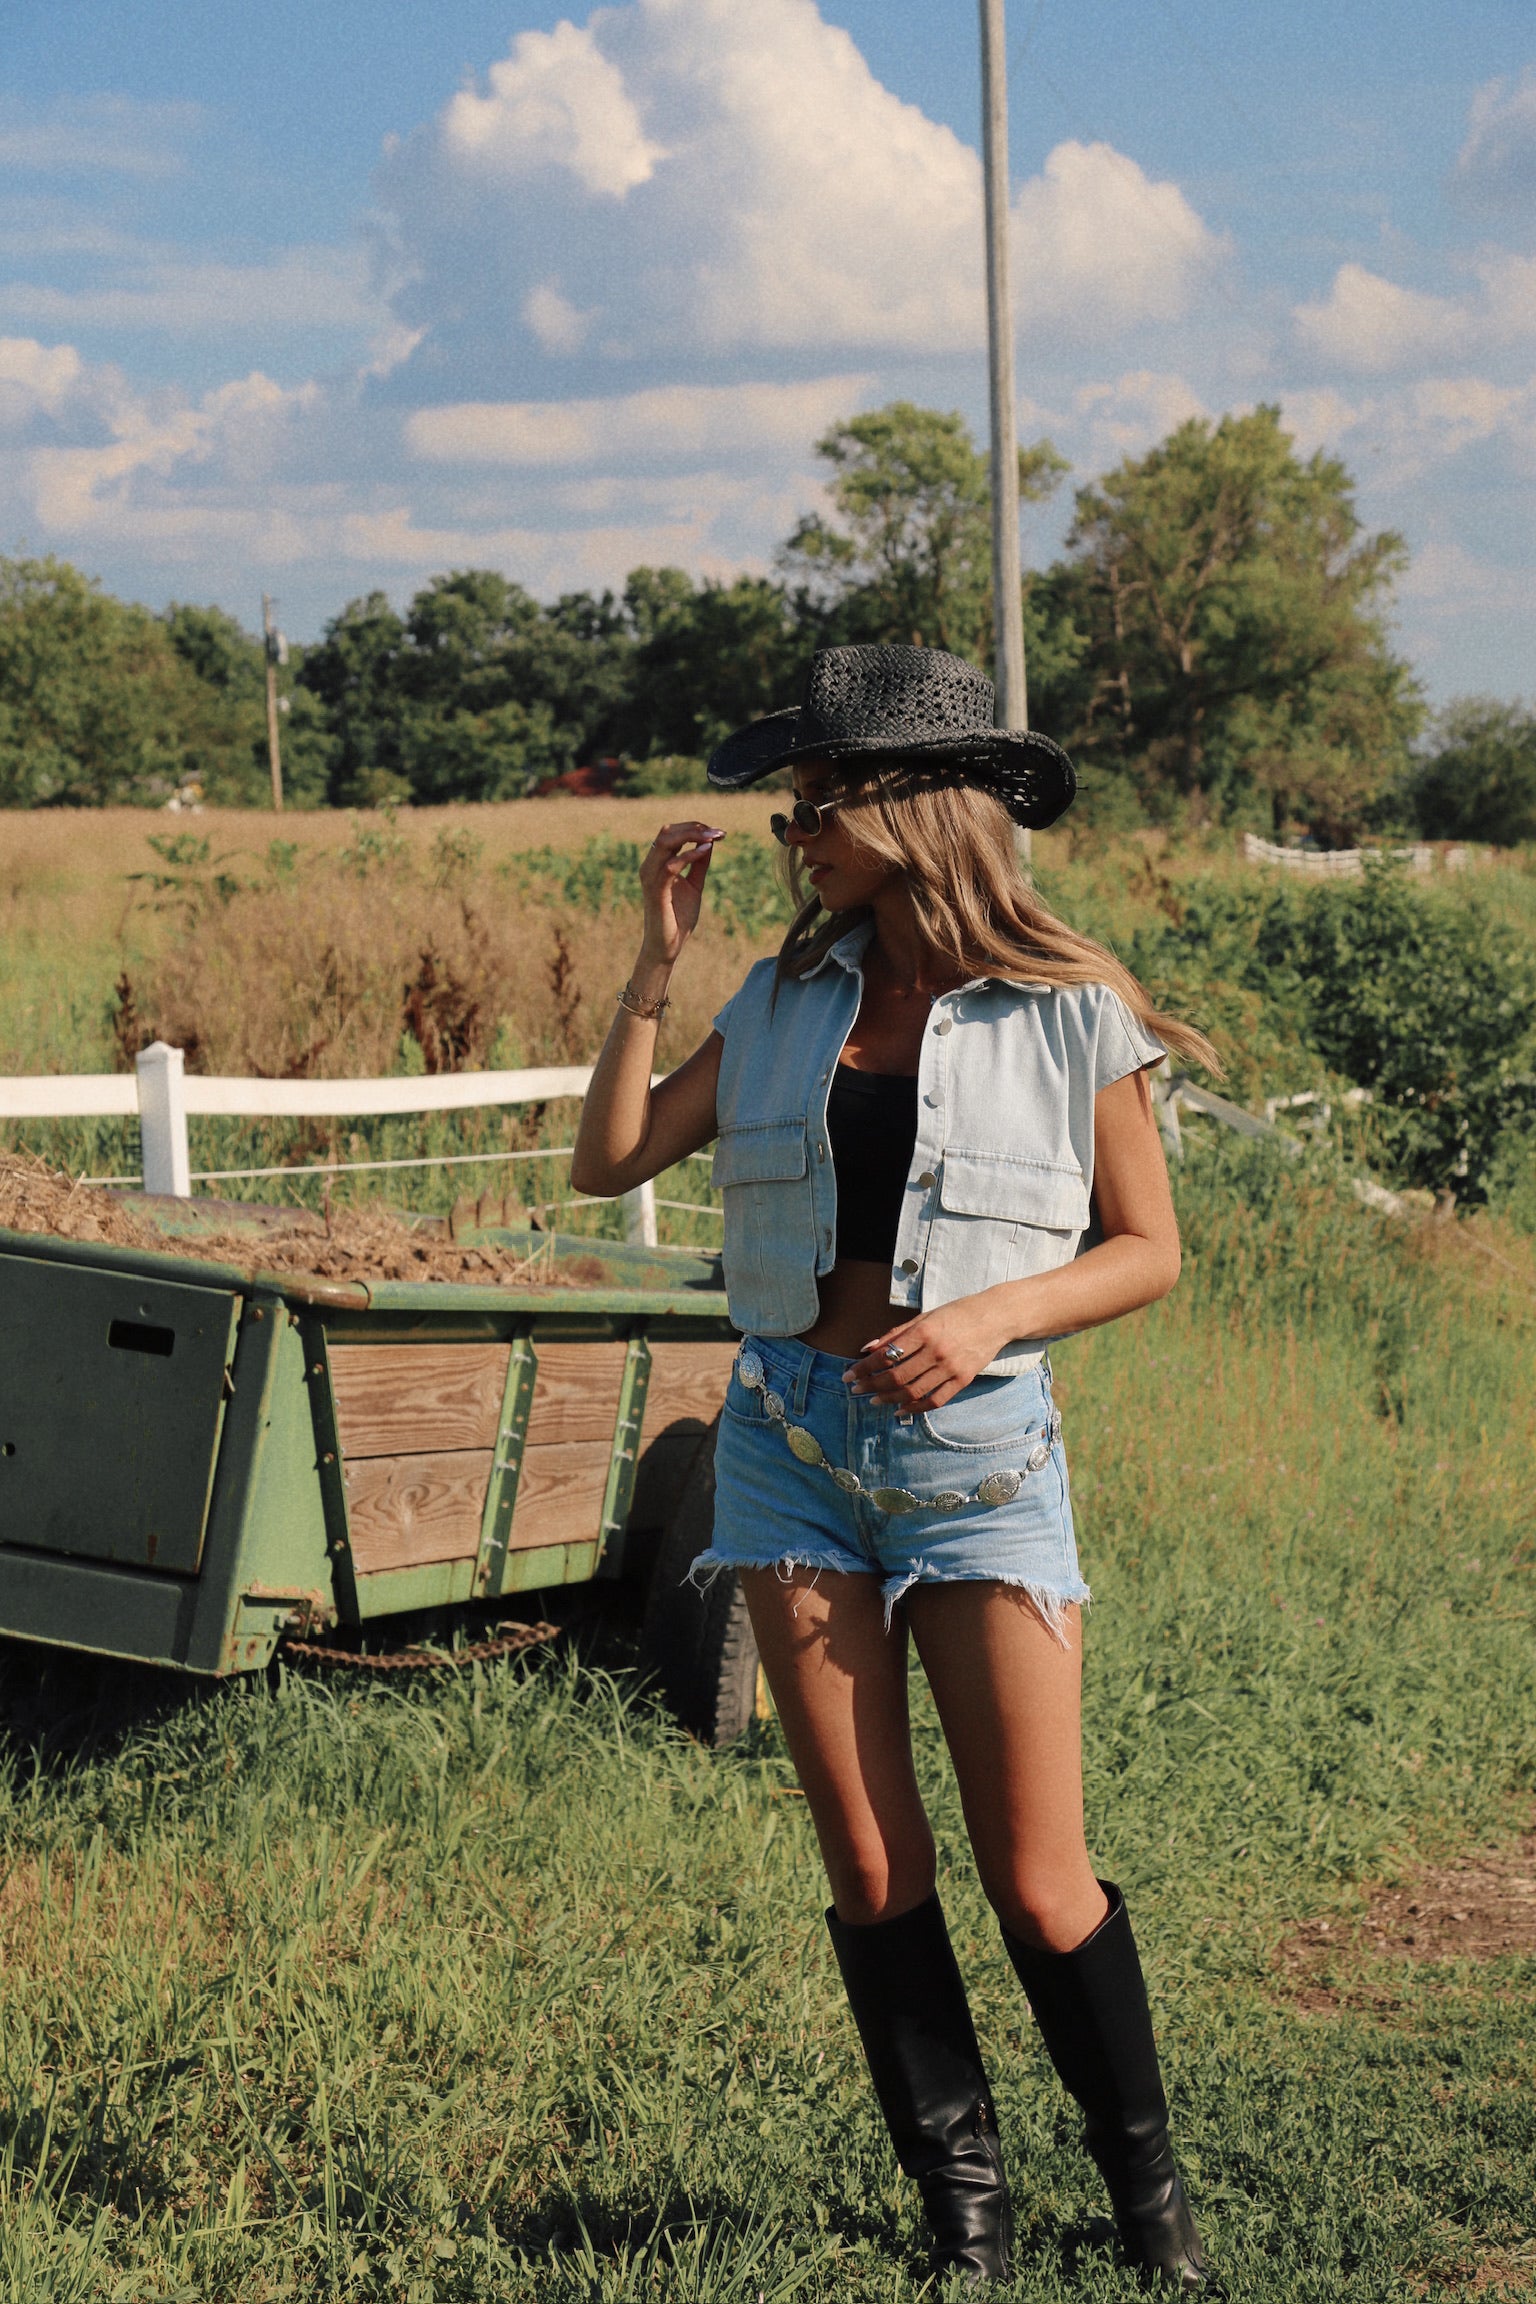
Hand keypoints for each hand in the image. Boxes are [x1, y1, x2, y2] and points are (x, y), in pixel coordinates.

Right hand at [637, 820, 725, 966]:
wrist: (667, 946)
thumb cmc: (678, 917)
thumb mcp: (694, 886)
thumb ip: (698, 865)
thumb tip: (709, 844)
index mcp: (657, 863)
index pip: (672, 833)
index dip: (695, 828)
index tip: (719, 832)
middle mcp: (650, 866)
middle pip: (668, 832)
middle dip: (695, 827)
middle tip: (718, 832)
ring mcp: (651, 877)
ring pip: (666, 842)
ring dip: (692, 836)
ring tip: (714, 837)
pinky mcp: (656, 890)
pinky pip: (670, 866)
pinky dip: (688, 856)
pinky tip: (705, 851)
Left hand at [843, 1291, 1018, 1410]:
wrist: (995, 1317)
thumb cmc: (956, 1313)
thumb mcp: (925, 1316)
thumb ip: (896, 1334)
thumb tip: (867, 1348)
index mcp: (924, 1331)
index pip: (886, 1355)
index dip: (864, 1368)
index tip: (849, 1375)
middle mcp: (936, 1351)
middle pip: (897, 1377)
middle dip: (871, 1385)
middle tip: (856, 1389)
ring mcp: (951, 1368)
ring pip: (913, 1392)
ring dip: (889, 1399)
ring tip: (874, 1400)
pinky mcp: (963, 1380)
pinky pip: (935, 1400)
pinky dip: (916, 1408)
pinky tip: (900, 1409)